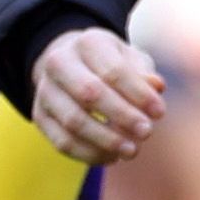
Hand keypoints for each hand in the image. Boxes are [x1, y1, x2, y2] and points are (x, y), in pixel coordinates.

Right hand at [30, 26, 165, 164]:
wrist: (72, 66)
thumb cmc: (111, 65)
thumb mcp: (131, 60)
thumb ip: (144, 73)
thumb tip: (156, 87)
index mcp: (87, 43)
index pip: (113, 71)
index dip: (138, 94)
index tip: (159, 113)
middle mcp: (59, 62)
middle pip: (89, 94)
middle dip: (121, 116)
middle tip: (147, 133)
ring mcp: (45, 91)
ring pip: (73, 121)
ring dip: (106, 140)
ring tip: (131, 150)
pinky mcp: (39, 116)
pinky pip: (62, 142)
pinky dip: (89, 154)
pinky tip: (111, 157)